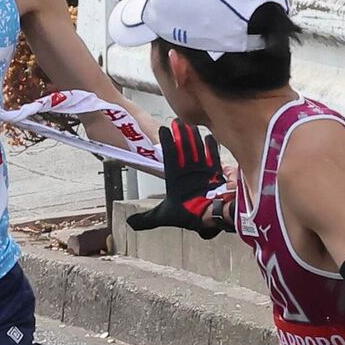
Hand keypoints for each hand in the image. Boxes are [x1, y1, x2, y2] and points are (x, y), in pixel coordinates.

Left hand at [127, 120, 225, 236]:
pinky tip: (208, 135)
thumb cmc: (188, 215)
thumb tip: (130, 223)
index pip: (169, 155)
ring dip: (193, 137)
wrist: (209, 218)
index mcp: (176, 178)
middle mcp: (188, 171)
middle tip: (177, 121)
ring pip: (196, 149)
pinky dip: (211, 147)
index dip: (167, 142)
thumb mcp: (163, 216)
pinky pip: (212, 156)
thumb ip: (147, 218)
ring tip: (190, 124)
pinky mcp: (215, 173)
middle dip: (180, 135)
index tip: (163, 128)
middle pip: (183, 148)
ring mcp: (202, 171)